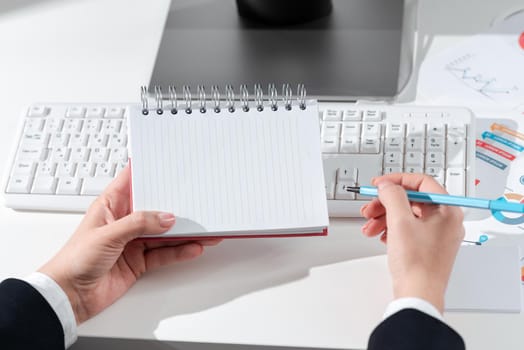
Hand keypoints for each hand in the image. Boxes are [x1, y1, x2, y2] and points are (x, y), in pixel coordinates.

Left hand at [39, 165, 220, 323]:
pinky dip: (180, 251)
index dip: (150, 172)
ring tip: (204, 229)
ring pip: (164, 233)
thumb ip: (139, 224)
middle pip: (156, 209)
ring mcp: (133, 242)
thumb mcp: (107, 234)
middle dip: (176, 205)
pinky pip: (164, 253)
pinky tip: (193, 247)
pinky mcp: (139, 261)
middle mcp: (124, 221)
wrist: (69, 296)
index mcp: (111, 206)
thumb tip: (166, 217)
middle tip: (197, 201)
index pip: (132, 181)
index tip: (170, 164)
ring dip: (184, 231)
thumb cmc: (74, 260)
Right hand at [360, 173, 464, 311]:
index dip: (397, 181)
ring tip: (370, 227)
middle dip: (386, 203)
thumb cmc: (417, 264)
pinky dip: (391, 229)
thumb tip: (387, 185)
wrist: (418, 295)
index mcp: (448, 210)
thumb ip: (392, 196)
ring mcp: (437, 235)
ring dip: (384, 217)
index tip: (380, 184)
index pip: (422, 182)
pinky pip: (408, 229)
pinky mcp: (427, 247)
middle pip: (412, 200)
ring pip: (407, 215)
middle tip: (370, 208)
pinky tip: (380, 236)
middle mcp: (446, 221)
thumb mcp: (400, 221)